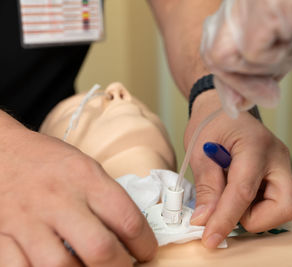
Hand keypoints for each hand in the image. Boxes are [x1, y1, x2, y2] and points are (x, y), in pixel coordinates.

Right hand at [0, 112, 156, 265]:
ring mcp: (27, 219)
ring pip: (59, 266)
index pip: (128, 219)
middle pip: (99, 248)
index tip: (147, 253)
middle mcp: (58, 199)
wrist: (4, 152)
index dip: (145, 244)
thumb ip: (107, 200)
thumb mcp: (87, 168)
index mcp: (86, 178)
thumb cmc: (50, 162)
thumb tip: (131, 235)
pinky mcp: (2, 235)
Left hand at [186, 90, 291, 247]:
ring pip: (281, 208)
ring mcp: (282, 166)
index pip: (244, 192)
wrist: (222, 109)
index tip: (209, 238)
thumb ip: (206, 188)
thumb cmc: (210, 125)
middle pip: (283, 207)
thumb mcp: (200, 153)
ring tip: (228, 195)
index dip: (225, 219)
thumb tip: (205, 221)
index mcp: (255, 146)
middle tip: (227, 209)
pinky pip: (274, 202)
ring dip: (253, 213)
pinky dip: (255, 206)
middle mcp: (277, 157)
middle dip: (254, 219)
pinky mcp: (279, 174)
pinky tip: (237, 192)